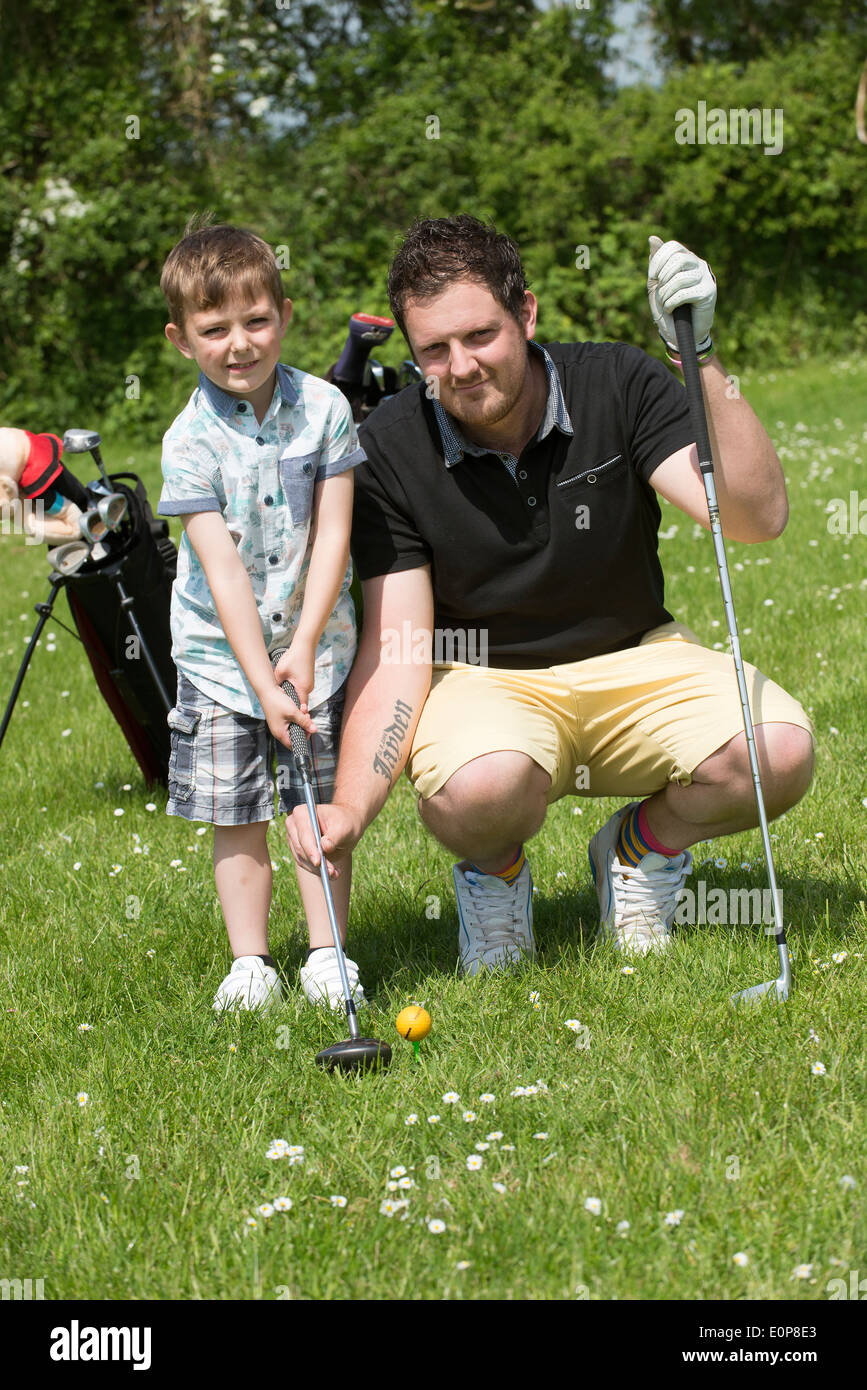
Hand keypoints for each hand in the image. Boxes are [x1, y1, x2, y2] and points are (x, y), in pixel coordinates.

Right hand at [260, 684, 314, 748]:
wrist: (268, 689)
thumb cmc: (276, 702)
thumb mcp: (293, 712)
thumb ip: (304, 722)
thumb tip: (314, 730)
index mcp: (280, 733)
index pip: (293, 744)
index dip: (303, 738)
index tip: (309, 729)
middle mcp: (279, 730)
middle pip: (296, 734)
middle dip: (304, 725)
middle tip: (307, 716)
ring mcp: (280, 724)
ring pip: (296, 725)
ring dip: (302, 718)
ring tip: (303, 709)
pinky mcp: (282, 717)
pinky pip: (293, 720)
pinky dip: (298, 715)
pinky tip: (300, 708)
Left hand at [273, 637, 315, 711]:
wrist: (305, 645)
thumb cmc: (292, 658)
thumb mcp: (280, 672)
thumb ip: (277, 684)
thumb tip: (271, 693)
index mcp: (303, 688)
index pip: (301, 708)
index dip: (296, 716)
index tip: (288, 721)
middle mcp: (308, 688)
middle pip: (301, 703)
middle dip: (293, 709)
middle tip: (282, 715)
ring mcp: (309, 683)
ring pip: (300, 696)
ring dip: (294, 700)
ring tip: (283, 705)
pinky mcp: (308, 679)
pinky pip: (301, 690)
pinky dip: (295, 693)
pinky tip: (287, 693)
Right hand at [285, 800, 362, 878]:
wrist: (345, 823)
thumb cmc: (345, 822)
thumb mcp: (344, 828)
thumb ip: (334, 837)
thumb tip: (324, 847)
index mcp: (302, 813)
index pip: (304, 835)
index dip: (311, 850)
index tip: (318, 862)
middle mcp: (293, 824)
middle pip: (301, 848)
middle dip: (316, 862)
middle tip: (331, 872)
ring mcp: (293, 837)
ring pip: (302, 858)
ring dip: (318, 869)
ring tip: (335, 873)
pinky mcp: (297, 849)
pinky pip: (304, 863)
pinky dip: (317, 870)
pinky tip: (331, 872)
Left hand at [647, 235, 715, 352]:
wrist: (678, 333)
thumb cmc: (667, 307)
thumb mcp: (656, 284)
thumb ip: (655, 262)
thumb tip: (652, 238)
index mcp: (686, 258)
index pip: (672, 246)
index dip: (659, 260)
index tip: (653, 277)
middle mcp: (698, 264)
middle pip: (677, 259)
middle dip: (663, 278)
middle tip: (661, 292)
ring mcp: (705, 278)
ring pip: (680, 278)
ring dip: (666, 294)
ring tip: (666, 303)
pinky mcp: (708, 292)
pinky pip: (684, 292)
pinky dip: (672, 302)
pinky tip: (672, 309)